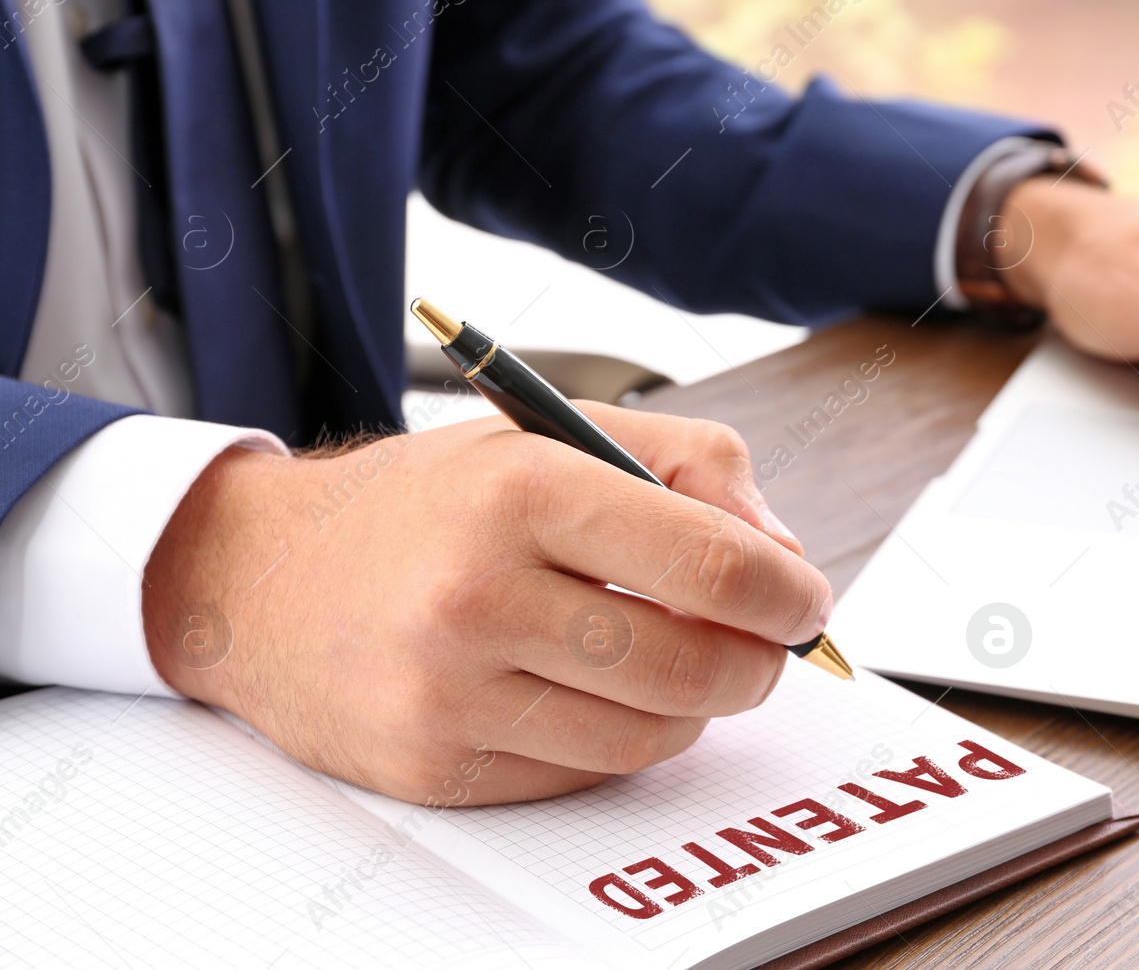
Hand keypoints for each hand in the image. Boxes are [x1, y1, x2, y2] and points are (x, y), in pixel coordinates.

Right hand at [142, 406, 831, 804]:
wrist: (262, 578)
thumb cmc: (430, 502)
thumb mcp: (555, 433)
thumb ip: (692, 464)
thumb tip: (784, 554)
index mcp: (523, 489)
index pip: (714, 567)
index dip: (789, 596)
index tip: (806, 602)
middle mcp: (478, 592)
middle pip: (694, 665)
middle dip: (759, 662)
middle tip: (765, 645)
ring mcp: (449, 691)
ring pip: (649, 735)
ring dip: (698, 707)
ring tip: (688, 664)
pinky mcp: (432, 766)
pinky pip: (583, 774)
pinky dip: (622, 739)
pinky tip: (605, 694)